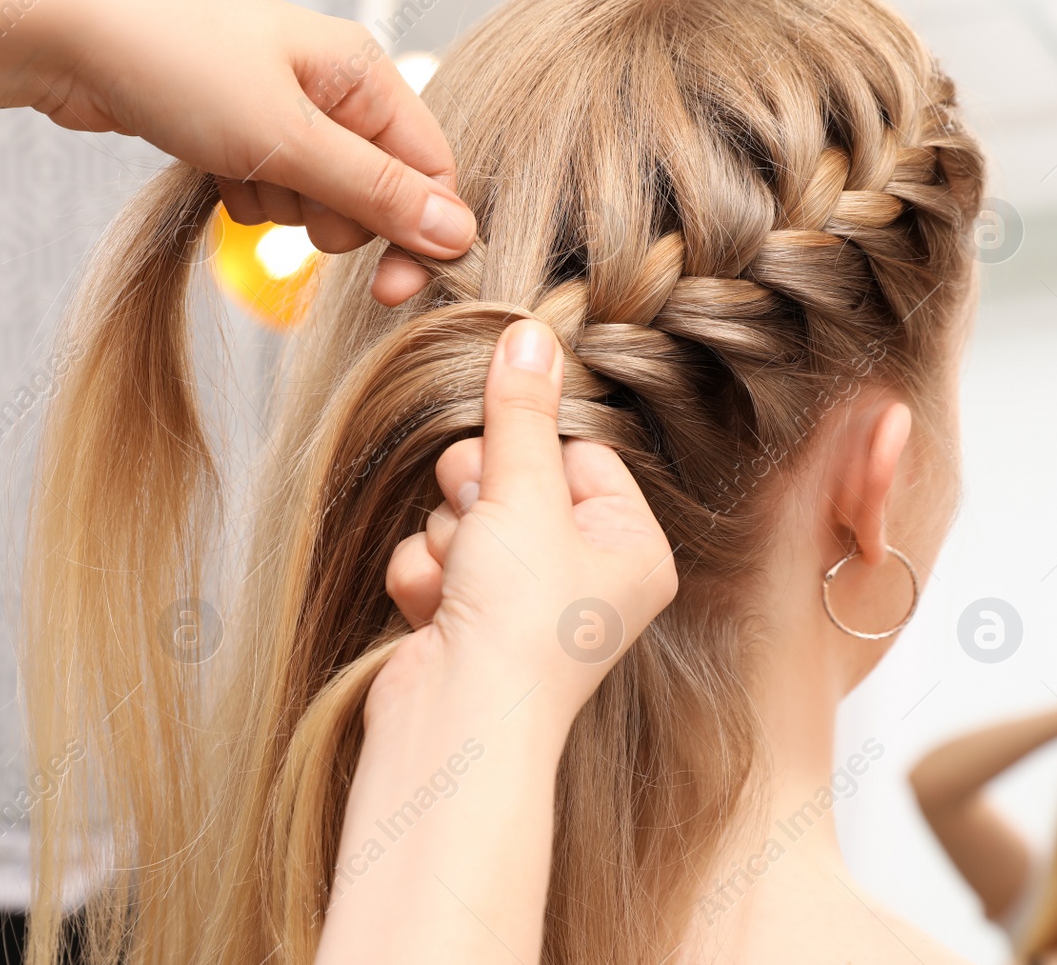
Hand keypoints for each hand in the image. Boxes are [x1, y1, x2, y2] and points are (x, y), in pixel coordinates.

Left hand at [30, 0, 474, 304]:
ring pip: (317, 200)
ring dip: (279, 205)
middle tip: (281, 187)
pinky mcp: (242, 130)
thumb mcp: (286, 141)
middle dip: (330, 215)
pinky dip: (244, 194)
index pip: (429, 170)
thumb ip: (374, 192)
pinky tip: (211, 165)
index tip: (390, 291)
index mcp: (364, 71)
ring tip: (234, 162)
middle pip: (374, 193)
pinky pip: (270, 191)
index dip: (418, 234)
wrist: (69, 32)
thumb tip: (457, 233)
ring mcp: (286, 109)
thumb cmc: (178, 65)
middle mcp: (334, 87)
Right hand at [376, 319, 678, 734]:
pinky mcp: (467, 618)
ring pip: (462, 513)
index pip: (576, 450)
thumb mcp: (525, 493)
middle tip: (483, 526)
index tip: (508, 459)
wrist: (457, 724)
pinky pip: (433, 555)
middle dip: (478, 494)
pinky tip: (437, 610)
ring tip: (464, 582)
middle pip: (512, 475)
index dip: (530, 448)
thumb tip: (533, 331)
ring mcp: (523, 599)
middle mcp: (584, 573)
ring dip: (447, 538)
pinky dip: (425, 576)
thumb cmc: (520, 622)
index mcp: (630, 546)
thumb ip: (520, 411)